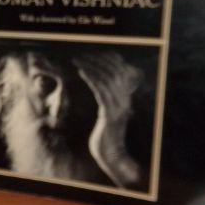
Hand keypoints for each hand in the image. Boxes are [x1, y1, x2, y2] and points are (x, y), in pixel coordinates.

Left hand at [73, 52, 142, 187]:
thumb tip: (96, 81)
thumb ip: (106, 97)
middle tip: (81, 54)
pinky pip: (101, 92)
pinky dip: (92, 79)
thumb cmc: (104, 132)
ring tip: (78, 60)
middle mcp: (124, 99)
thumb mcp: (107, 111)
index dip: (106, 58)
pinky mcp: (110, 115)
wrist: (110, 153)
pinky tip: (82, 72)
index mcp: (125, 96)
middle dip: (97, 60)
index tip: (90, 51)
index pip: (119, 70)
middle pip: (113, 72)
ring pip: (107, 79)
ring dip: (92, 67)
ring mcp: (119, 107)